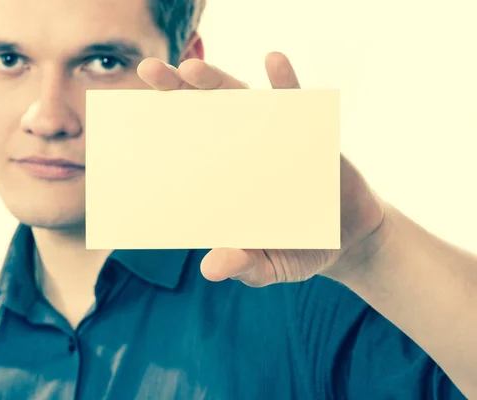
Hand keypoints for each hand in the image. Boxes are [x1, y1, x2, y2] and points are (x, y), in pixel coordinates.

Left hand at [137, 53, 386, 285]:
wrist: (349, 240)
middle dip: (177, 89)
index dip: (162, 131)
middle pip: (205, 112)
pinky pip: (296, 102)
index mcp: (225, 179)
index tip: (131, 117)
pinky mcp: (310, 132)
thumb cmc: (300, 252)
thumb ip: (245, 266)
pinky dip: (285, 82)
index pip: (188, 148)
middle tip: (149, 71)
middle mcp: (243, 150)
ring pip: (241, 100)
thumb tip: (212, 268)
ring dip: (216, 81)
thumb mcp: (270, 266)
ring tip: (192, 69)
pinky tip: (274, 61)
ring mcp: (275, 137)